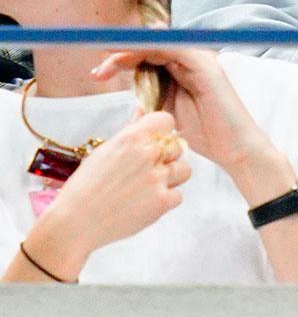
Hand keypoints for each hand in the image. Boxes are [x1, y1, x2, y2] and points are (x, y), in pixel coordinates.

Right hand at [29, 111, 190, 275]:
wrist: (74, 224)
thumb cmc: (83, 187)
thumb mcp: (103, 152)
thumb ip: (129, 131)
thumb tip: (141, 111)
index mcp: (133, 138)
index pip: (167, 120)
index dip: (162, 131)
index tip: (154, 142)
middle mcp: (149, 154)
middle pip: (178, 147)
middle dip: (166, 158)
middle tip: (146, 171)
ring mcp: (158, 178)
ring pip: (184, 170)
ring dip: (171, 178)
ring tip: (149, 187)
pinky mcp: (162, 202)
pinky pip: (178, 196)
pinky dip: (165, 201)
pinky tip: (145, 204)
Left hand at [92, 48, 276, 177]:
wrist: (234, 148)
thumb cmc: (205, 133)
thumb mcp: (168, 114)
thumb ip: (153, 101)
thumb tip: (133, 101)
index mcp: (183, 68)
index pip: (148, 54)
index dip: (122, 59)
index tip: (98, 72)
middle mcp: (192, 58)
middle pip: (151, 45)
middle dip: (121, 54)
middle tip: (97, 71)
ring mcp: (200, 59)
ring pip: (159, 43)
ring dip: (130, 50)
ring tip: (107, 63)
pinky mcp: (205, 64)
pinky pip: (174, 48)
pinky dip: (150, 48)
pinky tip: (130, 57)